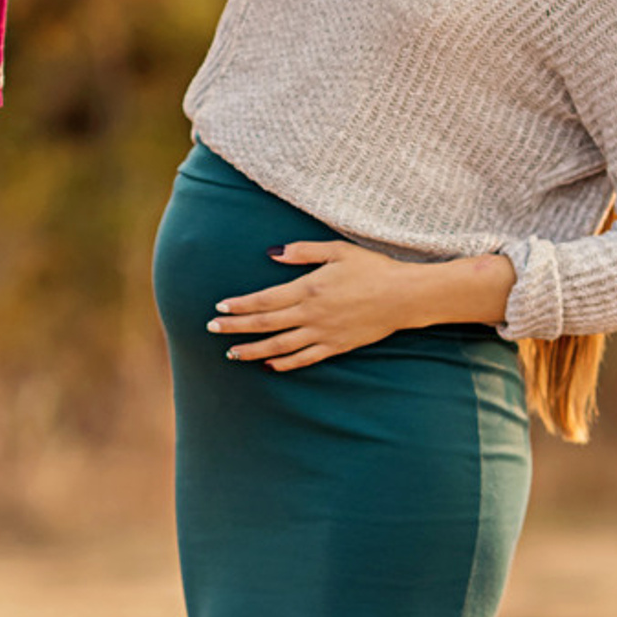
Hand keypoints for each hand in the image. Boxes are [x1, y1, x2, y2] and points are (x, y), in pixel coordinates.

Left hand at [206, 243, 514, 370]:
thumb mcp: (337, 250)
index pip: (265, 299)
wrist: (404, 296)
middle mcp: (311, 314)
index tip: (219, 308)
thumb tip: (272, 253)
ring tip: (231, 355)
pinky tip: (269, 366)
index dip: (239, 305)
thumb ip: (303, 252)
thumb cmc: (372, 268)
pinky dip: (284, 364)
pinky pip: (304, 359)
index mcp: (309, 288)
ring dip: (253, 351)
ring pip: (280, 346)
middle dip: (235, 328)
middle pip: (265, 324)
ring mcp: (323, 333)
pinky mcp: (336, 346)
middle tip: (211, 330)